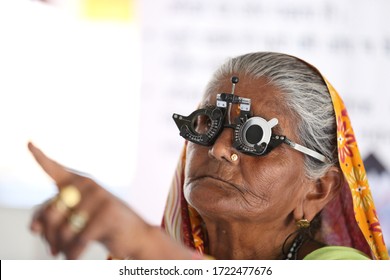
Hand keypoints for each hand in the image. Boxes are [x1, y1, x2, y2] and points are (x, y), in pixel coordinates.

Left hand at [28, 142, 150, 258]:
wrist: (134, 235)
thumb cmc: (102, 225)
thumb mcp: (75, 220)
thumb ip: (50, 219)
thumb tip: (34, 228)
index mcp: (78, 183)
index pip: (55, 169)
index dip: (39, 156)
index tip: (28, 142)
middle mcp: (87, 186)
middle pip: (51, 211)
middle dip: (48, 234)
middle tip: (51, 248)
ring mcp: (99, 197)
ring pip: (64, 228)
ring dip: (60, 246)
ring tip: (62, 252)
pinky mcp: (107, 213)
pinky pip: (79, 239)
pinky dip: (73, 253)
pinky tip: (73, 256)